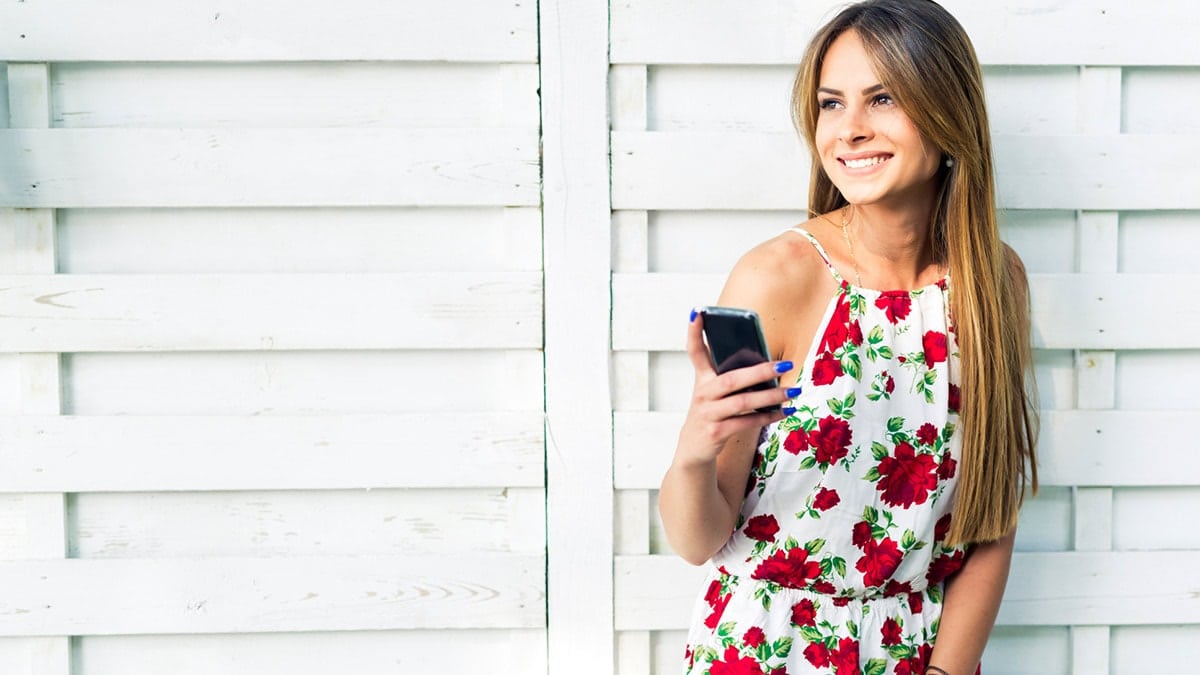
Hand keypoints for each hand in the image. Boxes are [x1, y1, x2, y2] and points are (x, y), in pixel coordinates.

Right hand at [674, 311, 796, 467]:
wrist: (694, 449)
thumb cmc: (711, 414)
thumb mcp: (714, 393)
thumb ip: (731, 377)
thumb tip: (768, 367)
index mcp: (701, 379)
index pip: (694, 352)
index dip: (694, 332)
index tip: (698, 312)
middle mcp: (701, 394)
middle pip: (731, 379)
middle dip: (760, 371)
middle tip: (785, 364)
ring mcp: (708, 414)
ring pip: (743, 402)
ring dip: (771, 397)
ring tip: (793, 391)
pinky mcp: (716, 432)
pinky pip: (747, 422)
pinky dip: (767, 417)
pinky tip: (784, 412)